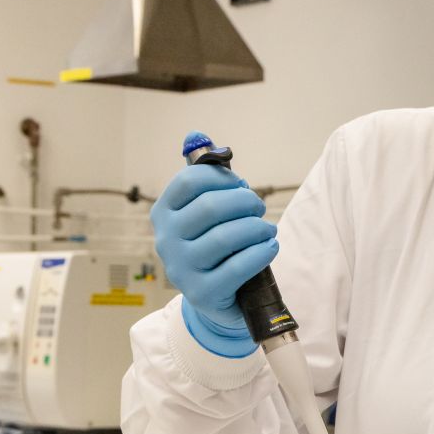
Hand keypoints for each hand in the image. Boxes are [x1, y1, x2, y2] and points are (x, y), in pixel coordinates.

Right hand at [151, 150, 276, 356]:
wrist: (218, 299)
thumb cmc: (216, 247)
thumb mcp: (206, 213)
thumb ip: (205, 176)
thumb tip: (197, 134)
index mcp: (163, 213)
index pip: (189, 181)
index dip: (222, 178)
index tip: (240, 185)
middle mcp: (166, 240)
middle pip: (210, 207)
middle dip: (244, 202)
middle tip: (259, 208)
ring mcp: (181, 269)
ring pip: (225, 237)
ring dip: (256, 228)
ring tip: (267, 230)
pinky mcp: (202, 293)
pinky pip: (237, 267)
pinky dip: (261, 253)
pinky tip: (270, 247)